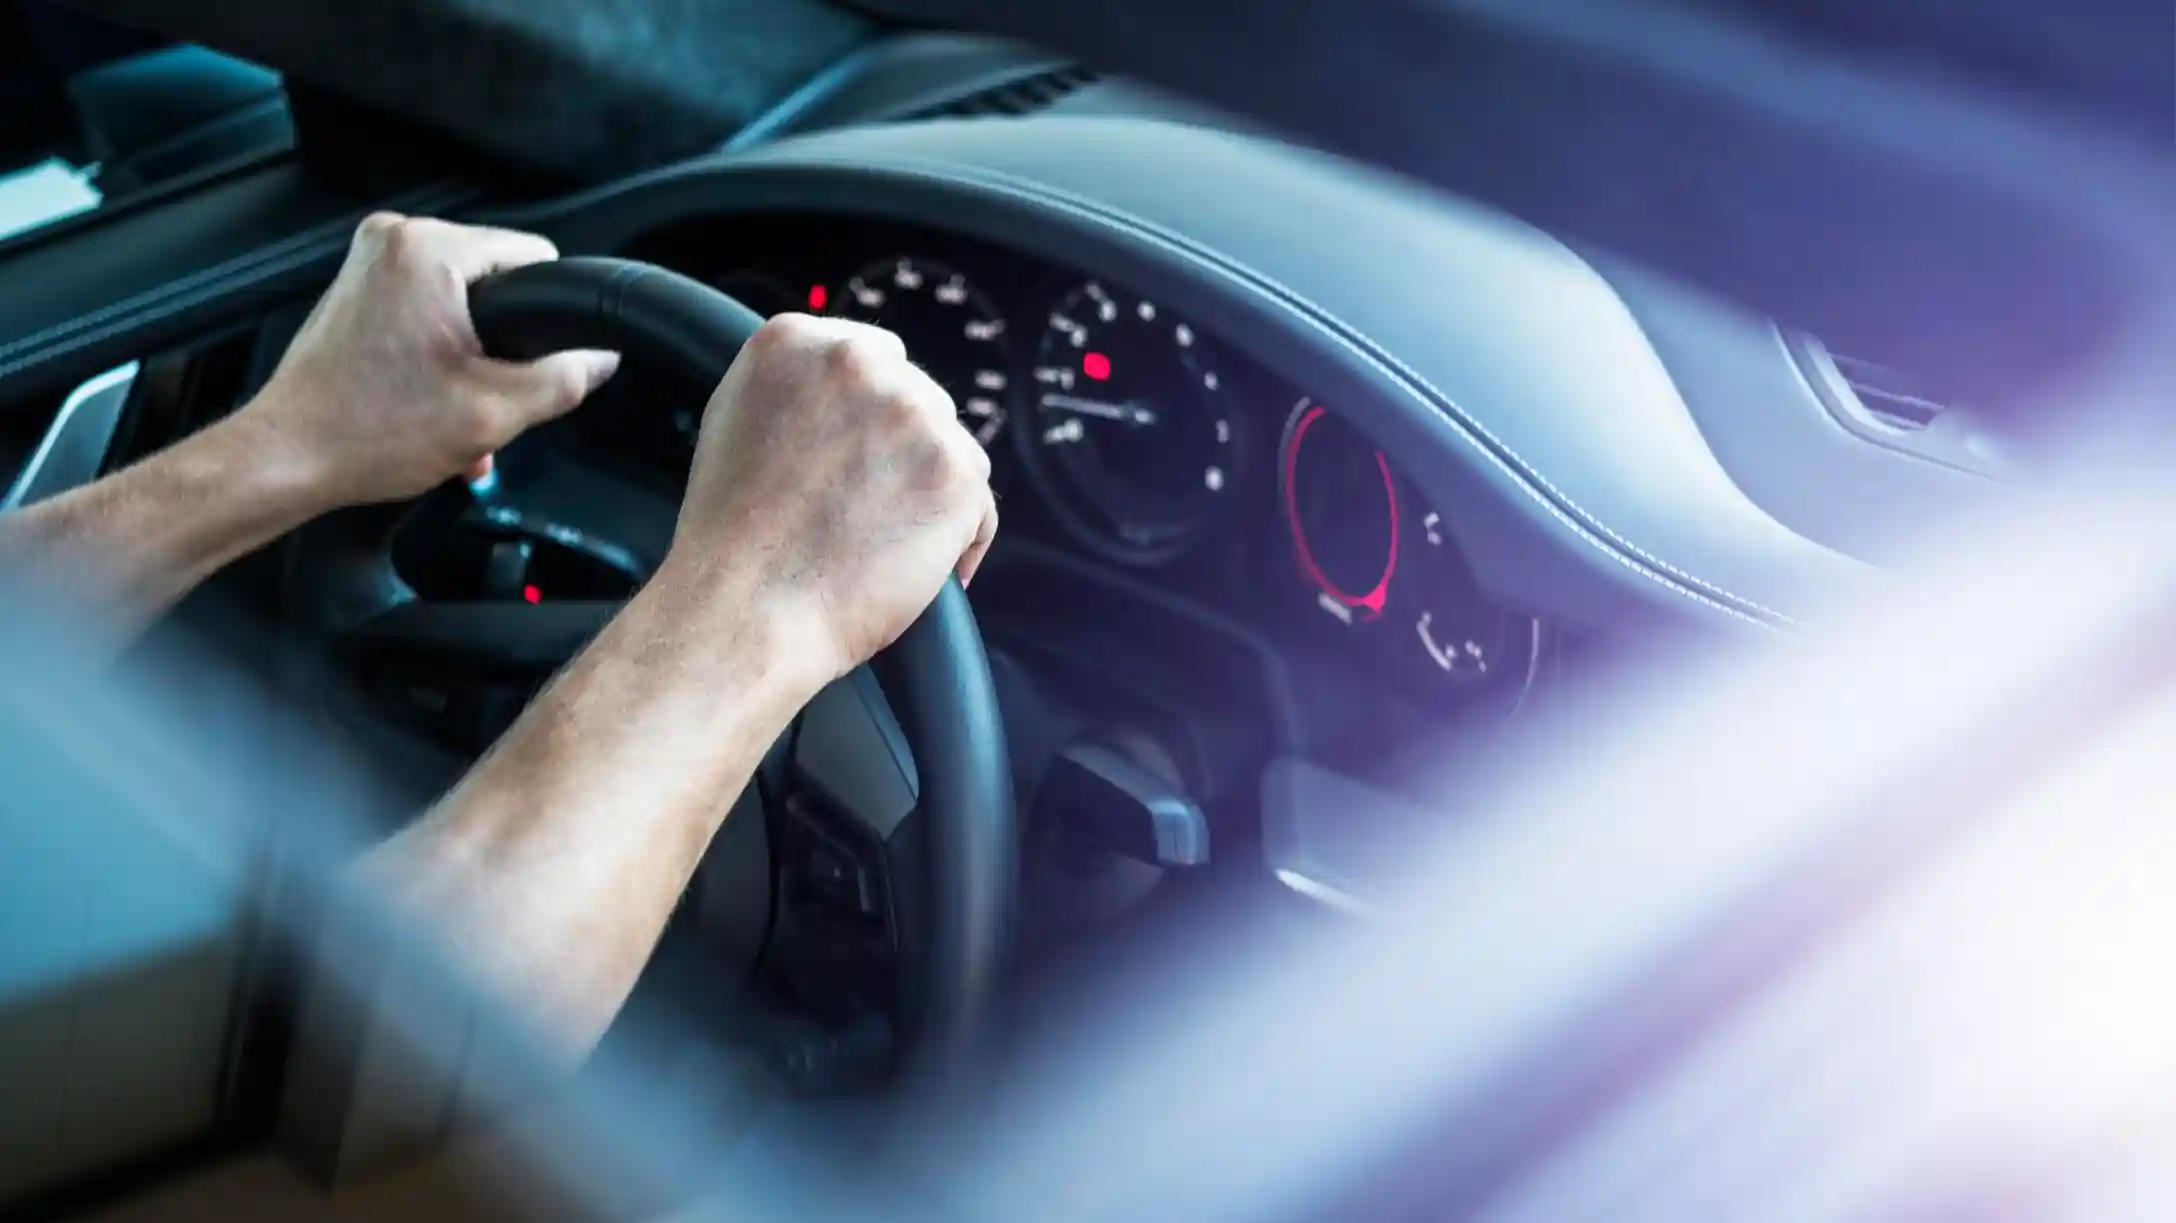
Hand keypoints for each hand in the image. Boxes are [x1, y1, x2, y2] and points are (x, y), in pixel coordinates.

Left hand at [242, 212, 620, 506]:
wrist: (288, 457)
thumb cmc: (367, 431)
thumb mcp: (496, 412)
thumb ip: (565, 377)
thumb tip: (601, 357)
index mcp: (428, 251)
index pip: (535, 257)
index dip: (550, 317)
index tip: (530, 362)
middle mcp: (394, 241)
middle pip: (499, 283)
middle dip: (506, 346)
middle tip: (485, 396)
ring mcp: (371, 264)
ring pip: (465, 302)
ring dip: (474, 358)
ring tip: (455, 408)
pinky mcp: (359, 290)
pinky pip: (428, 310)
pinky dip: (441, 354)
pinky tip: (435, 403)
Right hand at [664, 313, 998, 684]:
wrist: (746, 609)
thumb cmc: (731, 537)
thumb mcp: (739, 421)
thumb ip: (797, 387)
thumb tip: (848, 391)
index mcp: (795, 341)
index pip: (869, 357)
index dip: (865, 418)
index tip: (853, 459)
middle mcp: (859, 361)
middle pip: (915, 396)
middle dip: (900, 451)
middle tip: (865, 510)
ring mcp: (914, 413)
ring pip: (950, 446)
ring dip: (930, 490)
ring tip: (884, 543)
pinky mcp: (956, 471)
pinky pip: (978, 505)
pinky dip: (959, 541)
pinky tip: (921, 569)